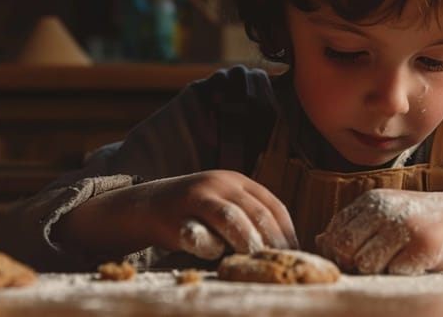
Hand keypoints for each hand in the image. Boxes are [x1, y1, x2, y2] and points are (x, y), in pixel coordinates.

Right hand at [148, 170, 298, 258]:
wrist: (149, 204)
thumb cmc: (197, 210)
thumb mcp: (226, 201)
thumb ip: (250, 214)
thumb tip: (285, 246)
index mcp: (238, 181)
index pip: (272, 204)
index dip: (285, 230)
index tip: (293, 251)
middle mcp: (220, 184)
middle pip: (256, 211)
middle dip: (271, 239)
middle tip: (279, 261)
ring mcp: (197, 198)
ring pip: (231, 218)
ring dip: (247, 240)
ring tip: (255, 257)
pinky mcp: (177, 217)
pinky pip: (200, 236)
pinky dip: (211, 248)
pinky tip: (215, 254)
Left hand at [315, 189, 442, 274]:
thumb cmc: (419, 220)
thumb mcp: (383, 214)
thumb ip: (353, 226)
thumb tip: (318, 241)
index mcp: (371, 201)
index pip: (335, 233)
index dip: (337, 253)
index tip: (352, 260)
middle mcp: (385, 210)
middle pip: (346, 249)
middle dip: (355, 263)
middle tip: (376, 264)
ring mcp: (404, 227)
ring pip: (367, 264)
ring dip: (378, 270)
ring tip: (396, 261)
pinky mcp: (423, 246)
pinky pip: (395, 271)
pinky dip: (400, 273)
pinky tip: (413, 263)